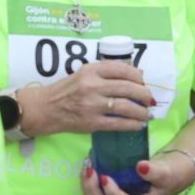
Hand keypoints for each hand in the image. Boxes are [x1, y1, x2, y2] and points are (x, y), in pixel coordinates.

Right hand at [21, 63, 153, 136]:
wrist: (46, 108)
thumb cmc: (66, 90)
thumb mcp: (83, 74)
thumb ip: (106, 73)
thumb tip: (136, 74)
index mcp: (90, 70)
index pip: (122, 69)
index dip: (138, 76)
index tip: (143, 82)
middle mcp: (92, 85)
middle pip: (128, 88)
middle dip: (144, 95)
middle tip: (149, 100)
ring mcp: (92, 105)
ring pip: (127, 107)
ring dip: (142, 112)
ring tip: (146, 114)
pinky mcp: (92, 122)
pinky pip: (119, 123)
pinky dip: (133, 124)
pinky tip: (138, 124)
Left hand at [81, 150, 194, 194]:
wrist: (166, 171)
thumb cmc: (168, 173)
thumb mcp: (164, 171)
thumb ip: (155, 171)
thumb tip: (141, 167)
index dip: (113, 194)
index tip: (104, 177)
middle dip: (94, 190)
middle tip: (88, 170)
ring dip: (88, 186)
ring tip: (86, 168)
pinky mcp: (111, 194)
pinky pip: (96, 194)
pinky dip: (89, 183)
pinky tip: (87, 167)